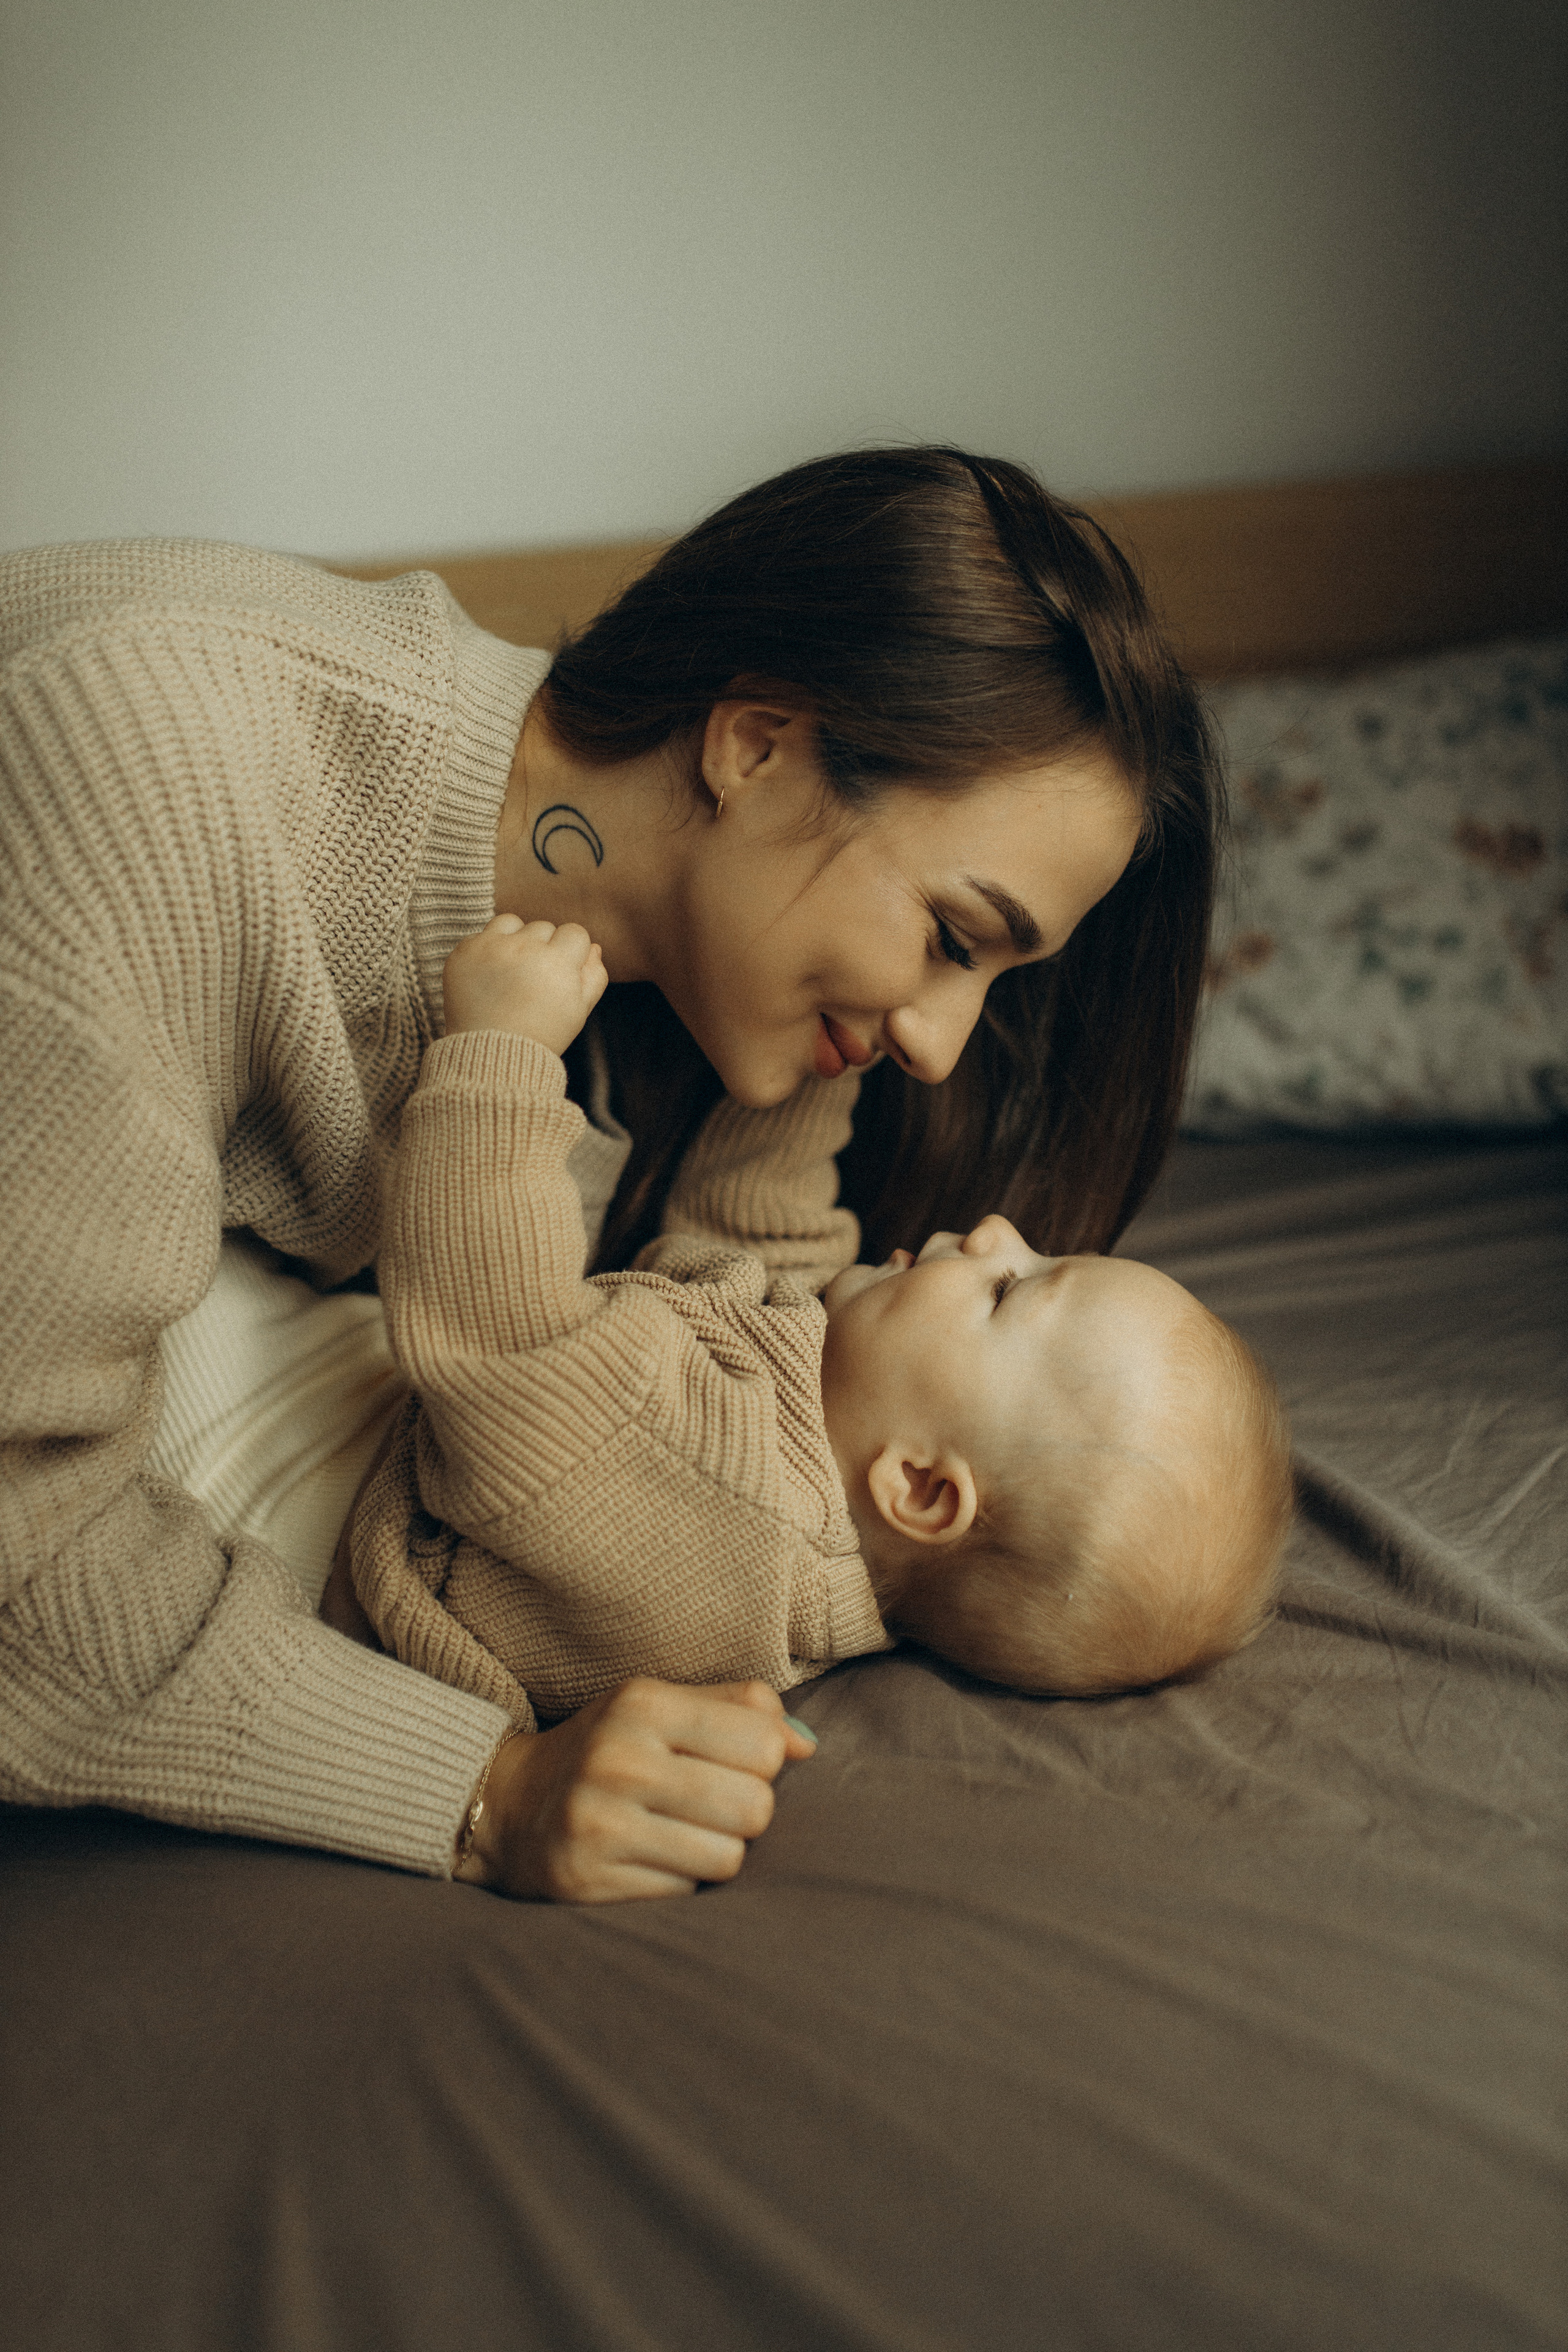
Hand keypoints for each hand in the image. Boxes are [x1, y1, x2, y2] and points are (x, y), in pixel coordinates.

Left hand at [443, 914, 607, 1052]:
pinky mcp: (464, 952)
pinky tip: (489, 978)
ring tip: (512, 972)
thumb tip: (594, 947)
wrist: (490, 1055)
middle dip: (543, 948)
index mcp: (557, 961)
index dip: (571, 954)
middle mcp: (523, 947)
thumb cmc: (540, 1036)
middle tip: (534, 982)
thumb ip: (593, 976)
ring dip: (515, 939)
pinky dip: (486, 951)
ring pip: (512, 923)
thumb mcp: (578, 1011)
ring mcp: (490, 947)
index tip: (560, 974)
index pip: (575, 932)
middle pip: (544, 927)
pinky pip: (481, 935)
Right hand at [458, 1677, 816, 1901]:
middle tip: (713, 1807)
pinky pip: (685, 1895)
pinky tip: (650, 1859)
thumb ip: (739, 1709)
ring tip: (682, 1834)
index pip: (763, 1745)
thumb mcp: (660, 1705)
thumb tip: (807, 1746)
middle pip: (754, 1808)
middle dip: (747, 1813)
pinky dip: (681, 1881)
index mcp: (643, 1703)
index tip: (736, 1764)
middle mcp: (620, 1761)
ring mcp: (600, 1825)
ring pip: (727, 1859)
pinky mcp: (589, 1883)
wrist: (509, 1805)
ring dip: (718, 1853)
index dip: (765, 1762)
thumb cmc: (608, 1749)